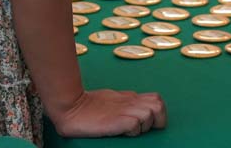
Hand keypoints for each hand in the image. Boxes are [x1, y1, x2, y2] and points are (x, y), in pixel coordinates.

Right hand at [49, 88, 167, 137]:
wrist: (72, 108)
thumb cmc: (89, 106)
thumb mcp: (113, 100)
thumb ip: (127, 103)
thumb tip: (138, 109)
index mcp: (130, 97)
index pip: (157, 99)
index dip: (157, 112)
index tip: (149, 123)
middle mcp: (131, 102)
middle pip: (159, 105)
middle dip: (157, 119)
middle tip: (144, 128)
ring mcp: (125, 110)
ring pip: (150, 114)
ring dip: (144, 126)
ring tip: (131, 130)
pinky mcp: (118, 120)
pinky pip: (136, 124)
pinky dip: (133, 130)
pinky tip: (122, 132)